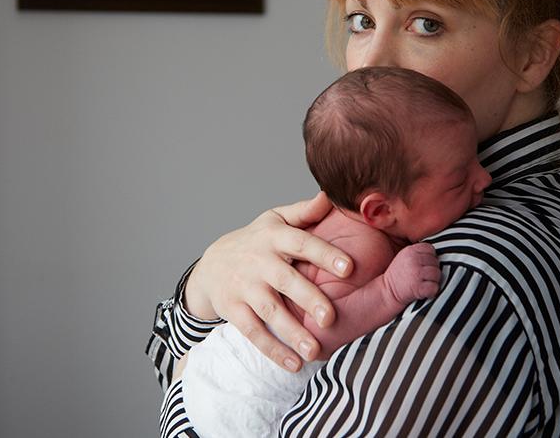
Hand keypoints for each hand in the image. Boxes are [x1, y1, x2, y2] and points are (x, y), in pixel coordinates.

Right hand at [184, 192, 352, 371]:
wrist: (210, 265)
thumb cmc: (255, 241)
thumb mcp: (275, 220)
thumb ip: (304, 212)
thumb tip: (331, 195)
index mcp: (274, 237)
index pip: (301, 243)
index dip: (325, 254)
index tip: (349, 267)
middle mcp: (258, 261)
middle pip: (285, 281)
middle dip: (308, 299)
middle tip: (331, 317)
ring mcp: (244, 287)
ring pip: (269, 311)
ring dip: (292, 332)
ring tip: (315, 351)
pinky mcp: (233, 310)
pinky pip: (253, 332)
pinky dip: (273, 349)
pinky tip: (294, 364)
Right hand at [383, 243, 440, 304]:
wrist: (387, 292)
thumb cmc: (398, 276)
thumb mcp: (404, 257)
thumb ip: (419, 254)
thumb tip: (438, 255)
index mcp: (411, 250)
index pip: (431, 249)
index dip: (430, 258)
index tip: (423, 265)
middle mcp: (414, 260)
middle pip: (436, 262)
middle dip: (432, 270)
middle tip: (422, 276)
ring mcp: (416, 273)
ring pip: (437, 274)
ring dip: (433, 281)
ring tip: (423, 283)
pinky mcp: (418, 287)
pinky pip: (435, 287)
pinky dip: (432, 292)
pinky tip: (424, 291)